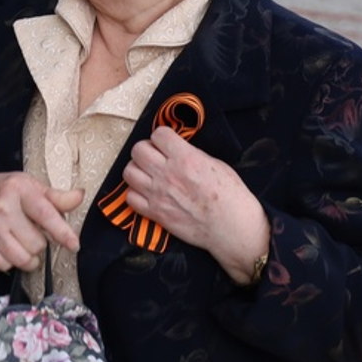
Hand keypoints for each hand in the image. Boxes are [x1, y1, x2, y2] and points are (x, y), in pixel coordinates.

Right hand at [0, 171, 83, 272]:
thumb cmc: (4, 192)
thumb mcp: (29, 186)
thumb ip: (56, 196)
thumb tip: (79, 196)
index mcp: (19, 190)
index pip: (45, 214)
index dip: (62, 232)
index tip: (74, 245)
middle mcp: (3, 208)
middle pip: (37, 243)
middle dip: (40, 243)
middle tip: (32, 234)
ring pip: (22, 258)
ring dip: (30, 258)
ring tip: (25, 245)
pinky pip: (6, 265)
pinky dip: (12, 262)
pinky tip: (9, 249)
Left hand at [123, 126, 268, 284]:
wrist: (233, 228)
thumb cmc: (231, 197)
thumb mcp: (216, 164)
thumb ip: (192, 154)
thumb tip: (177, 150)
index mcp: (185, 159)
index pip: (158, 134)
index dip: (162, 136)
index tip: (166, 142)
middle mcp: (168, 174)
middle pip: (138, 150)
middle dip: (146, 149)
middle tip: (155, 156)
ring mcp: (159, 194)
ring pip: (129, 172)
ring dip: (137, 170)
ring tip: (149, 174)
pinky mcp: (156, 213)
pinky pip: (130, 198)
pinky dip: (136, 193)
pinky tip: (147, 193)